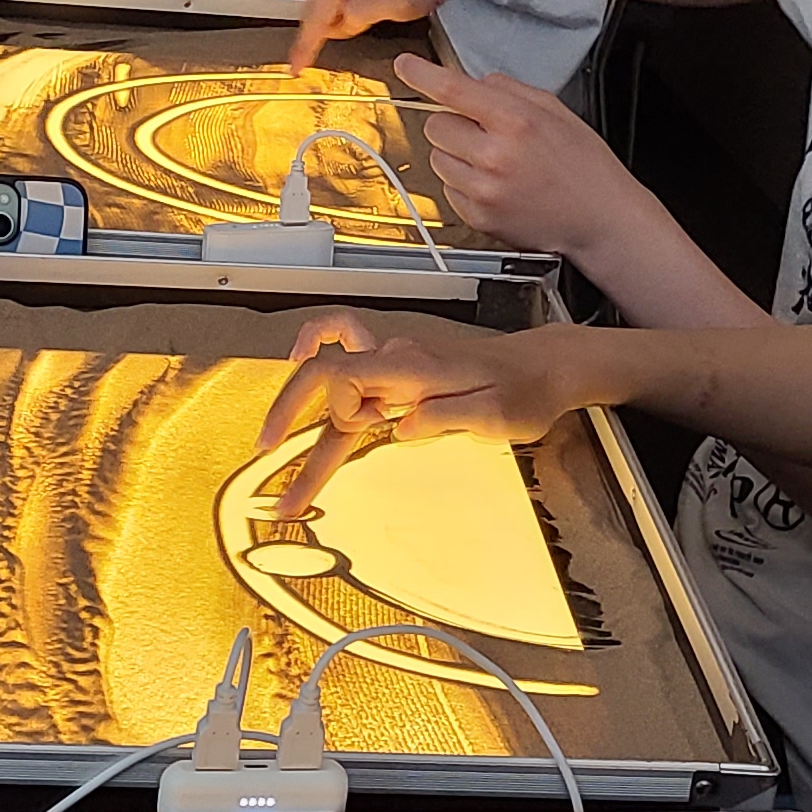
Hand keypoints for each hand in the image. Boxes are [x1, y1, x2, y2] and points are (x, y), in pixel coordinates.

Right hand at [249, 317, 605, 514]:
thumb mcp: (497, 414)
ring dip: (300, 410)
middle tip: (266, 452)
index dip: (333, 407)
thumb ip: (447, 416)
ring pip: (334, 381)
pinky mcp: (402, 374)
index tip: (343, 437)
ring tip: (275, 444)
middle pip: (326, 380)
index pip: (346, 374)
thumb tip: (400, 425)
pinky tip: (302, 363)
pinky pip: (350, 358)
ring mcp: (397, 363)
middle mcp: (397, 359)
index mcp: (414, 368)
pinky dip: (321, 362)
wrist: (545, 368)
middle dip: (289, 415)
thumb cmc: (526, 390)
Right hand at [289, 0, 483, 66]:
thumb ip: (357, 18)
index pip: (313, 18)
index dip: (304, 47)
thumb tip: (337, 26)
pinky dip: (353, 8)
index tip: (295, 67)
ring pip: (328, 6)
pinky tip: (378, 3)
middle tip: (373, 21)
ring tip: (383, 7)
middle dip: (337, 27)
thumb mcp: (395, 3)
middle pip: (316, 12)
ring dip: (348, 18)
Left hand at [387, 54, 644, 260]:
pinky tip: (496, 184)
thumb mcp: (557, 111)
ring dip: (456, 154)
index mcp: (516, 122)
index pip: (453, 90)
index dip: (422, 74)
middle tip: (483, 131)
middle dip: (453, 122)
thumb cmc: (585, 167)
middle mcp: (495, 156)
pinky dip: (463, 182)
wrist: (601, 220)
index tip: (406, 65)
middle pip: (436, 125)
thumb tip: (476, 83)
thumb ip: (511, 90)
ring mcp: (483, 191)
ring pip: (437, 158)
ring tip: (494, 162)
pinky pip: (448, 189)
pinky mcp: (478, 217)